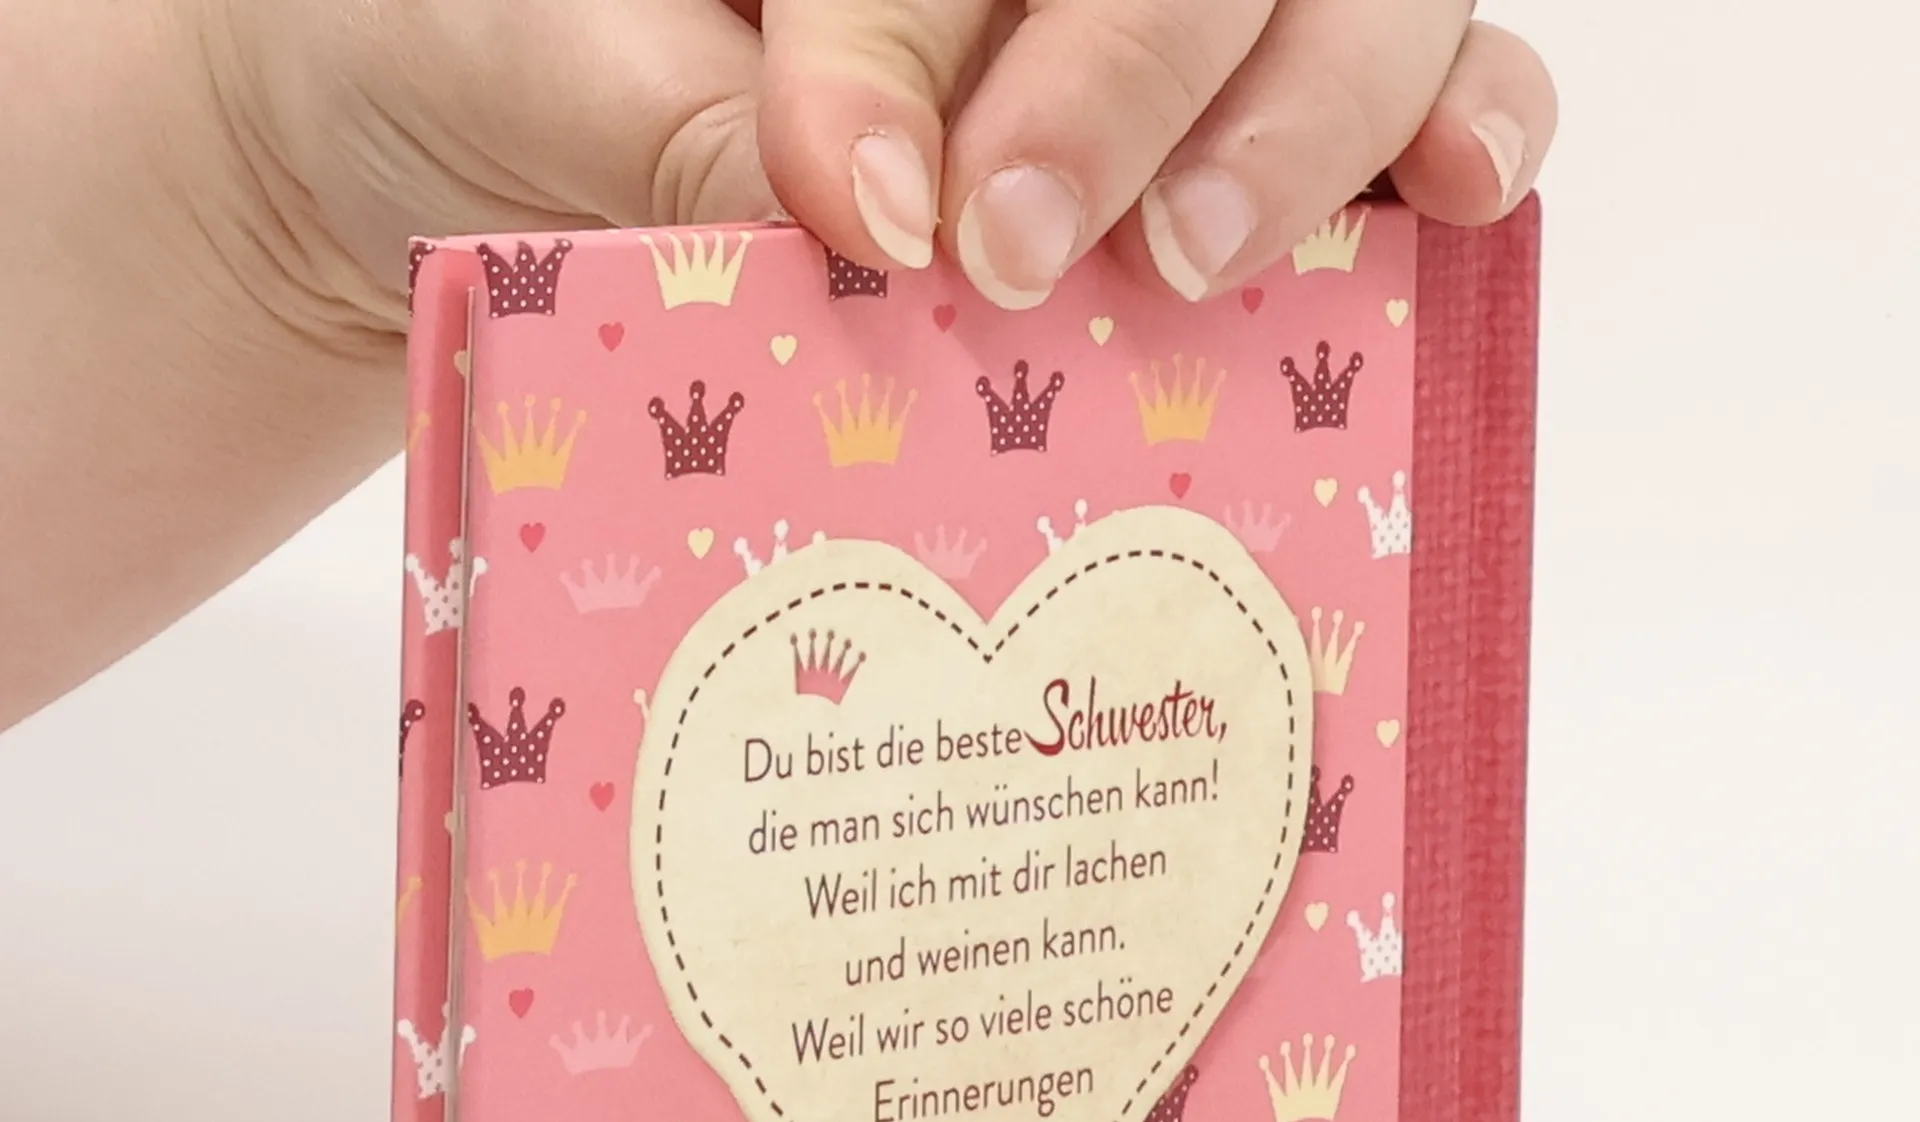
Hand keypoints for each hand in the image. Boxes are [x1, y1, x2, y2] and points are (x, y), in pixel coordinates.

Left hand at [206, 0, 1554, 333]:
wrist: (449, 149)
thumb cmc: (477, 65)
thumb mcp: (531, 61)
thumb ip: (688, 113)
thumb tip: (876, 214)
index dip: (935, 45)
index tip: (881, 207)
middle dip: (1138, 81)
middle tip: (1036, 258)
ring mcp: (1152, 14)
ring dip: (1315, 117)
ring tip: (1204, 261)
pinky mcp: (1214, 121)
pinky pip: (1398, 85)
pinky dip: (1451, 130)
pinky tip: (1461, 198)